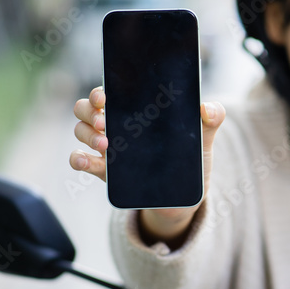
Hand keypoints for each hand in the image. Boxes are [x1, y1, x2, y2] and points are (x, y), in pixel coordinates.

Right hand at [69, 86, 226, 241]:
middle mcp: (116, 124)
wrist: (184, 198)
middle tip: (105, 122)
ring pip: (80, 130)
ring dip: (87, 135)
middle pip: (86, 107)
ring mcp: (107, 147)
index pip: (110, 91)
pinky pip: (79, 160)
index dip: (101, 90)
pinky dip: (77, 159)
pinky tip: (86, 161)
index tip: (105, 96)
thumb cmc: (190, 159)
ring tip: (107, 146)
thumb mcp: (203, 138)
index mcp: (136, 109)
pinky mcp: (104, 171)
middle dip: (90, 111)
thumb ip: (211, 119)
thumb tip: (207, 109)